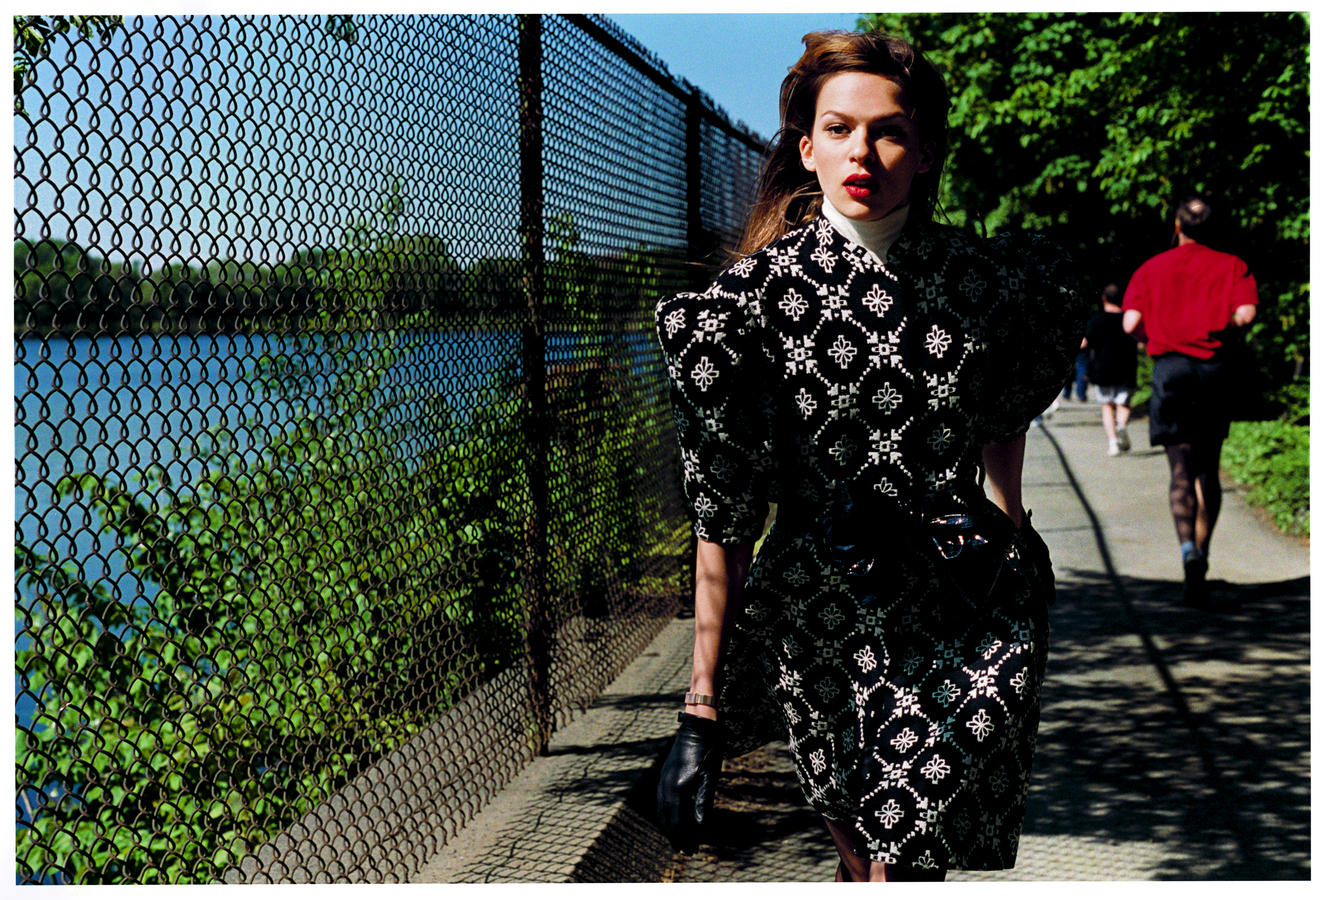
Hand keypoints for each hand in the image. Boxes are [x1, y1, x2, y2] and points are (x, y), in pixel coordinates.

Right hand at [656, 712, 722, 852]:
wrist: (698, 726)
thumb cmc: (708, 750)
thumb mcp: (710, 777)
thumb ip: (703, 802)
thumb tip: (701, 826)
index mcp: (677, 788)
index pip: (678, 821)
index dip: (684, 838)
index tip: (690, 851)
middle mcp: (665, 785)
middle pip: (667, 818)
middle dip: (675, 836)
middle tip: (685, 851)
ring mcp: (662, 779)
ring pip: (661, 810)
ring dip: (668, 826)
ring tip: (677, 839)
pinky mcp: (664, 774)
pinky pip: (660, 800)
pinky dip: (665, 813)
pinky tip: (671, 817)